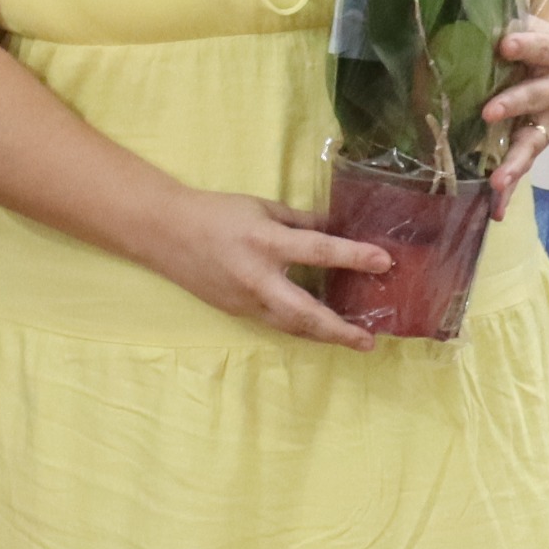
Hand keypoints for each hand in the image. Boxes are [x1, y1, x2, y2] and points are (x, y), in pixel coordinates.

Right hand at [144, 187, 386, 351]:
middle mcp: (257, 277)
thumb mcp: (262, 207)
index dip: (354, 257)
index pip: (319, 251)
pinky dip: (299, 328)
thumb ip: (300, 221)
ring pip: (290, 326)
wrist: (164, 232)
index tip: (385, 262)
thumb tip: (336, 229)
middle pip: (305, 312)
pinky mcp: (235, 310)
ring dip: (323, 336)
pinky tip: (317, 330)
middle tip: (368, 340)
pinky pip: (274, 322)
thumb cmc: (216, 212)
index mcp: (266, 242)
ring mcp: (245, 299)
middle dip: (339, 329)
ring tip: (352, 341)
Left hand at [479, 12, 548, 213]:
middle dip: (514, 104)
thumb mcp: (526, 25)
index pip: (541, 47)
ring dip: (514, 163)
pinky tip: (496, 210)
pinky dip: (510, 190)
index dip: (525, 46)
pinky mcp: (537, 142)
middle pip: (537, 97)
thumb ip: (496, 22)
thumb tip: (447, 8)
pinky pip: (523, 166)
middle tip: (490, 112)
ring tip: (497, 182)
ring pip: (533, 142)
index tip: (505, 44)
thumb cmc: (537, 40)